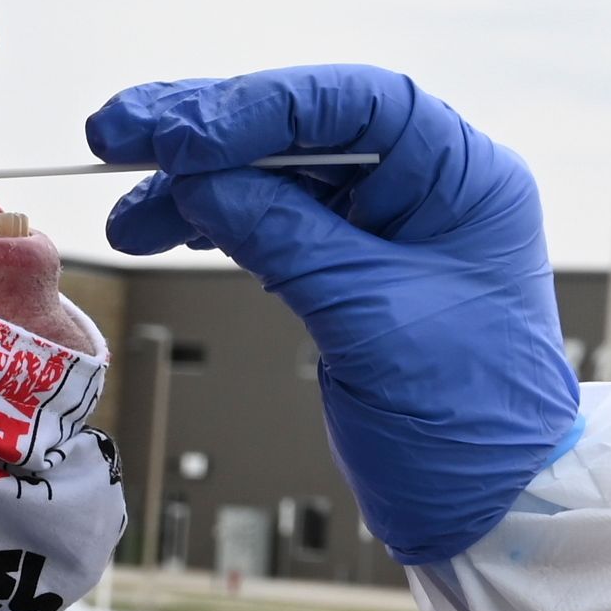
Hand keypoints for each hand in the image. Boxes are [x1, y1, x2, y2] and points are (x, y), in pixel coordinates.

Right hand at [83, 66, 580, 566]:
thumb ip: (283, 237)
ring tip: (126, 213)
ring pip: (277, 174)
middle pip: (305, 127)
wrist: (491, 507)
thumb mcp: (367, 320)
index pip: (355, 103)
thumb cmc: (467, 420)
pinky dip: (215, 221)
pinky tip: (160, 226)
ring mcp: (390, 224)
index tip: (179, 132)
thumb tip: (197, 178)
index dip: (259, 105)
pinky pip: (275, 220)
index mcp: (463, 178)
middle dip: (208, 129)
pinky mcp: (355, 266)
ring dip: (195, 185)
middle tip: (118, 132)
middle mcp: (430, 185)